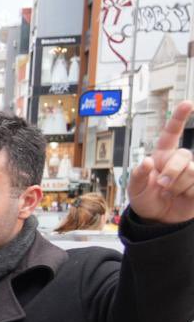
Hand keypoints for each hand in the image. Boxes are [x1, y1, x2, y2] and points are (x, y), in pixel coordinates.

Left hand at [127, 100, 193, 223]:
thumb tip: (147, 161)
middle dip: (171, 173)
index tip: (187, 103)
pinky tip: (183, 197)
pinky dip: (188, 194)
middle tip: (162, 186)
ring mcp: (191, 172)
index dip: (179, 118)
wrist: (157, 218)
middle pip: (184, 156)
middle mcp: (179, 160)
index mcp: (162, 155)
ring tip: (170, 193)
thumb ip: (138, 175)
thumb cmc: (145, 199)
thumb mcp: (134, 189)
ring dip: (178, 186)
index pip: (171, 133)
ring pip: (192, 171)